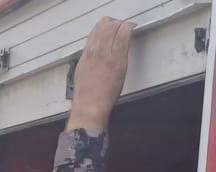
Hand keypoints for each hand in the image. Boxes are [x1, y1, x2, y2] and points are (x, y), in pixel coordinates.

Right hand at [68, 17, 133, 131]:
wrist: (89, 106)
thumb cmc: (86, 95)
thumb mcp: (82, 72)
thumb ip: (89, 60)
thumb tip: (95, 56)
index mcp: (86, 54)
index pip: (94, 31)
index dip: (104, 25)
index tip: (110, 26)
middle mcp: (95, 50)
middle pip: (103, 25)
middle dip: (114, 22)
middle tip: (121, 25)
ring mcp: (106, 54)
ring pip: (113, 27)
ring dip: (122, 23)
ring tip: (128, 26)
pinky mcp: (117, 60)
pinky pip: (123, 37)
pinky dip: (128, 28)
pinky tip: (132, 27)